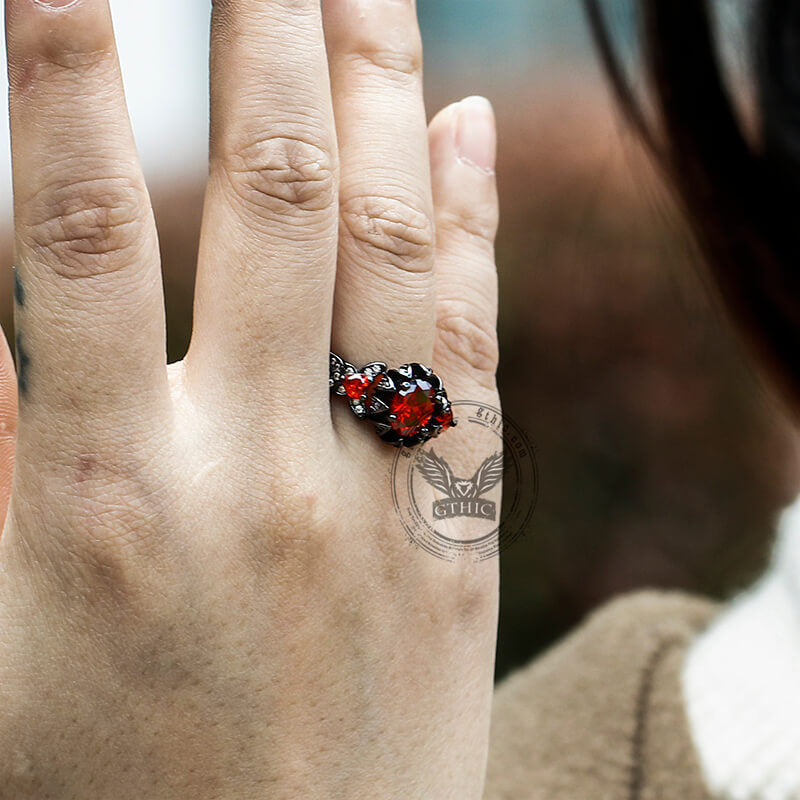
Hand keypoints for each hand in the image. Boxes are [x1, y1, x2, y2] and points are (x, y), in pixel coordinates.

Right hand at [0, 1, 499, 797]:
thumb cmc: (107, 782)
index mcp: (102, 495)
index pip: (78, 219)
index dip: (66, 64)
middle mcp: (255, 473)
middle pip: (270, 194)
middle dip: (264, 33)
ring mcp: (378, 497)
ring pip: (390, 246)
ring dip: (382, 92)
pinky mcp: (458, 530)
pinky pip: (472, 346)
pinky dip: (470, 226)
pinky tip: (467, 129)